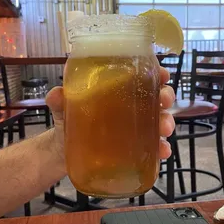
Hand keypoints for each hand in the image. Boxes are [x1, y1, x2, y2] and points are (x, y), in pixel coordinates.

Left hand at [46, 66, 174, 160]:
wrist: (63, 150)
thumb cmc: (67, 121)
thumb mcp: (62, 108)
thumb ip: (58, 100)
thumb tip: (56, 94)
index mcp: (116, 91)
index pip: (141, 76)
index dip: (155, 72)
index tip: (162, 74)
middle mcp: (129, 106)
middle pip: (155, 96)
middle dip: (166, 96)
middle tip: (163, 101)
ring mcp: (133, 127)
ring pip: (158, 120)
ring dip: (166, 121)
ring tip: (164, 128)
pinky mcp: (133, 147)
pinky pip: (152, 145)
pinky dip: (160, 147)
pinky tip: (162, 151)